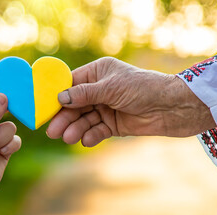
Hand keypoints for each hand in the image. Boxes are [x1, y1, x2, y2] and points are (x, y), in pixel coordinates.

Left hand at [0, 92, 20, 195]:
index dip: (3, 94)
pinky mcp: (6, 147)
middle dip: (5, 119)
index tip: (15, 90)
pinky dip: (9, 147)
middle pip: (6, 112)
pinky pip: (16, 140)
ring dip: (3, 139)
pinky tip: (1, 154)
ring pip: (12, 127)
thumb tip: (4, 95)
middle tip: (8, 117)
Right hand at [46, 57, 215, 146]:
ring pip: (85, 119)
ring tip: (67, 138)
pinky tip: (86, 140)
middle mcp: (99, 90)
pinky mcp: (114, 124)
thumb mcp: (111, 87)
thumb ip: (84, 94)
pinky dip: (91, 136)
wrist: (172, 107)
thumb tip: (59, 98)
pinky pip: (98, 130)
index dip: (57, 96)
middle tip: (52, 131)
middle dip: (65, 118)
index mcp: (98, 73)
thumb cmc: (142, 88)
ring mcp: (106, 108)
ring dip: (76, 128)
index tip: (44, 108)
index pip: (71, 84)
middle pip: (75, 105)